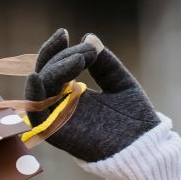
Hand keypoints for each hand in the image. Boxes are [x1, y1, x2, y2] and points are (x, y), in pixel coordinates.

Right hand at [25, 28, 161, 162]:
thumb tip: (89, 37)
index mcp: (75, 94)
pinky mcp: (58, 133)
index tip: (66, 33)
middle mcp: (63, 105)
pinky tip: (38, 76)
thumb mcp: (121, 83)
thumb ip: (106, 63)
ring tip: (79, 59)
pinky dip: (33, 95)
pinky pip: (37, 114)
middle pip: (45, 75)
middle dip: (57, 56)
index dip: (56, 49)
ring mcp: (59, 118)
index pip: (54, 68)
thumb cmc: (135, 118)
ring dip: (54, 69)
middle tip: (84, 51)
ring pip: (41, 89)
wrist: (147, 145)